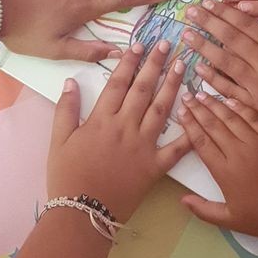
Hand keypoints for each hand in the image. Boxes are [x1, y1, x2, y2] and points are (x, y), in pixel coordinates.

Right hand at [47, 41, 188, 220]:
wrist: (82, 213)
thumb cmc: (67, 177)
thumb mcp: (58, 141)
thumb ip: (66, 109)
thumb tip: (71, 80)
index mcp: (101, 120)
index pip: (118, 83)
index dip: (129, 61)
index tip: (139, 43)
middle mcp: (125, 128)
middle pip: (143, 90)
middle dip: (155, 64)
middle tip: (168, 44)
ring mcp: (143, 146)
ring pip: (161, 110)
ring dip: (173, 86)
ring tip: (182, 67)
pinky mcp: (154, 166)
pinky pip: (175, 149)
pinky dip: (188, 132)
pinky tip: (198, 115)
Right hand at [177, 91, 257, 240]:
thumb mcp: (227, 220)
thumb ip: (202, 209)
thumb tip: (182, 199)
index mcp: (224, 171)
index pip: (201, 141)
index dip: (189, 125)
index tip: (181, 112)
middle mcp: (238, 153)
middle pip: (213, 125)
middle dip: (198, 109)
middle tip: (187, 96)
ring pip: (232, 118)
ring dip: (215, 105)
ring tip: (203, 94)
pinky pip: (254, 119)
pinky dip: (241, 108)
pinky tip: (231, 100)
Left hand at [180, 0, 257, 141]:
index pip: (246, 24)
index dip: (225, 12)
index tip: (209, 2)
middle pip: (230, 39)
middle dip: (208, 24)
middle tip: (189, 12)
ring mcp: (257, 85)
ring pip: (224, 62)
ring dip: (203, 48)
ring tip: (186, 36)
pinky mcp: (255, 105)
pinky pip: (228, 90)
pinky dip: (213, 80)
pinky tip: (198, 70)